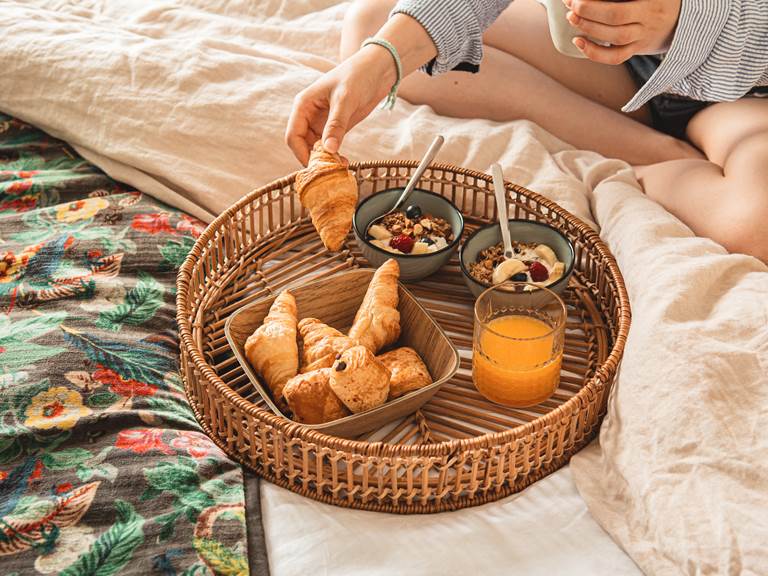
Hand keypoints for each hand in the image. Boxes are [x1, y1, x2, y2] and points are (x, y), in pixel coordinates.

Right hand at [285, 47, 393, 164]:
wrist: (377, 70)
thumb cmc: (357, 76)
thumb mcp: (345, 100)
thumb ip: (336, 124)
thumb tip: (328, 150)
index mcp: (303, 105)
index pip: (293, 135)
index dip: (301, 153)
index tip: (316, 166)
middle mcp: (309, 116)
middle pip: (302, 145)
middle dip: (314, 159)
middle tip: (331, 169)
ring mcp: (322, 123)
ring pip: (315, 149)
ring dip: (325, 160)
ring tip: (340, 166)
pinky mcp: (335, 128)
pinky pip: (328, 148)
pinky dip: (334, 157)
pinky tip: (344, 162)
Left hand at [565, 0, 681, 63]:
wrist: (688, 19)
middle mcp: (649, 17)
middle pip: (616, 15)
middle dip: (589, 9)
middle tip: (571, 3)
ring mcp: (644, 36)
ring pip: (615, 37)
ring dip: (589, 28)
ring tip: (571, 18)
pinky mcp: (637, 49)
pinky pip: (615, 57)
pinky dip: (594, 53)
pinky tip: (578, 42)